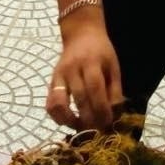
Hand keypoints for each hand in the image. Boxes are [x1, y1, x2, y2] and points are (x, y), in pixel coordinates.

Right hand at [46, 9, 122, 130]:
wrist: (80, 34)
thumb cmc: (101, 52)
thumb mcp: (113, 66)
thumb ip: (115, 91)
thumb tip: (115, 116)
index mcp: (91, 62)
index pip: (95, 89)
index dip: (101, 109)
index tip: (108, 123)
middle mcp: (72, 69)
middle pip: (79, 99)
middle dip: (90, 119)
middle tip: (98, 130)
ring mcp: (59, 76)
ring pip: (59, 103)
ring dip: (71, 121)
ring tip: (83, 129)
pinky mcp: (51, 82)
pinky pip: (49, 104)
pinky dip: (57, 118)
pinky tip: (69, 122)